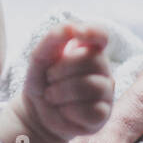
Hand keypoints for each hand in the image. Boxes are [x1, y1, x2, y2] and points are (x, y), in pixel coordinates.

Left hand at [1, 23, 112, 142]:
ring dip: (61, 92)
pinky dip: (69, 111)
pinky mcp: (103, 114)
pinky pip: (90, 110)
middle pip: (92, 60)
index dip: (93, 31)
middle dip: (61, 70)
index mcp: (88, 50)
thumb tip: (71, 27)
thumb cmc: (42, 80)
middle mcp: (102, 69)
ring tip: (52, 96)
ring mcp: (105, 92)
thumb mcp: (40, 57)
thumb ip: (53, 38)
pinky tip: (64, 110)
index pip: (100, 34)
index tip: (78, 34)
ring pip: (91, 86)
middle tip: (50, 79)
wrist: (36, 112)